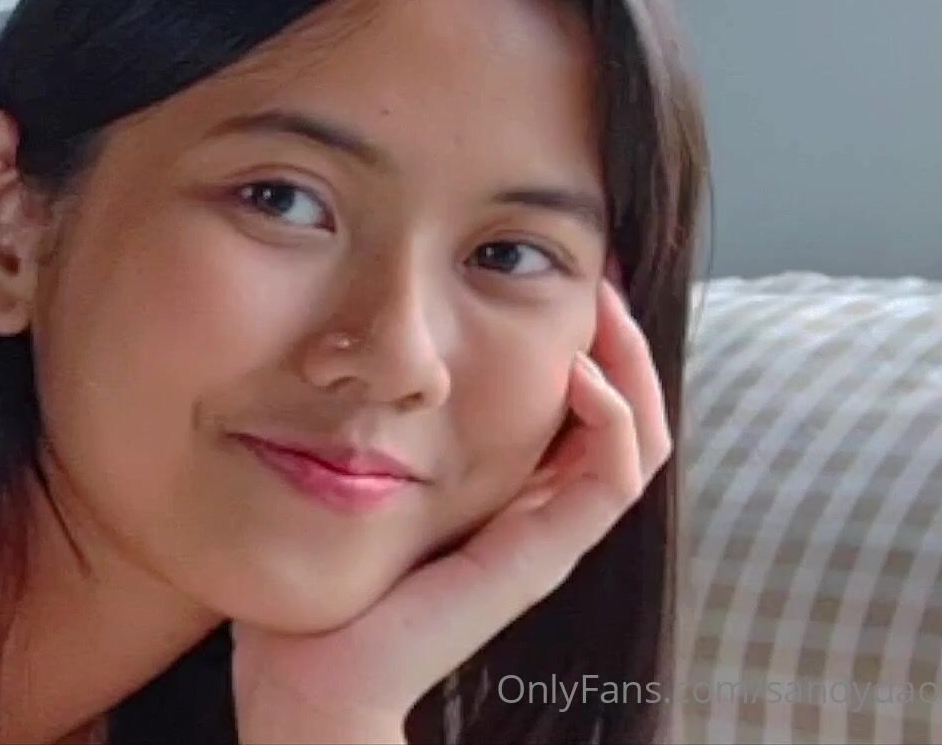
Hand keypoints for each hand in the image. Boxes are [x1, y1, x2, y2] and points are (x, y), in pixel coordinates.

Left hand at [231, 279, 671, 743]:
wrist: (306, 673)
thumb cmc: (313, 572)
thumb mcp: (339, 468)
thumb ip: (355, 419)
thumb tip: (334, 342)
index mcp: (496, 489)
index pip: (576, 404)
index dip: (584, 338)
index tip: (563, 268)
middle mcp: (532, 510)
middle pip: (621, 413)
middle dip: (620, 337)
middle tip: (599, 269)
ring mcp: (543, 536)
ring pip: (636, 438)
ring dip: (632, 363)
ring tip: (603, 300)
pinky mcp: (539, 559)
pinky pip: (611, 481)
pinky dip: (612, 420)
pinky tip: (576, 368)